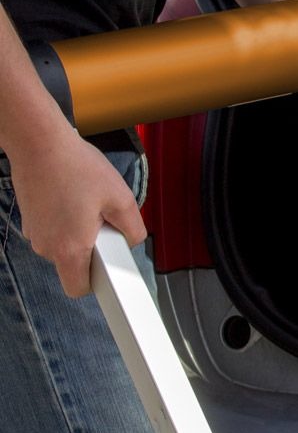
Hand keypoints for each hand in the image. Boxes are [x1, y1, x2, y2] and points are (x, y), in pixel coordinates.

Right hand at [8, 132, 146, 296]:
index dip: (97, 283)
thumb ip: (133, 228)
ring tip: (88, 202)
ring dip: (80, 232)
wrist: (39, 143)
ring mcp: (34, 233)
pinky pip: (54, 230)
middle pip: (73, 265)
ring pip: (64, 245)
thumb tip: (133, 242)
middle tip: (104, 221)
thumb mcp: (121, 198)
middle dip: (93, 249)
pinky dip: (66, 220)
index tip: (110, 267)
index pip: (78, 289)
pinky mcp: (30, 219)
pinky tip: (74, 195)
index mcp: (68, 249)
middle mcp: (46, 246)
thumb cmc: (77, 168)